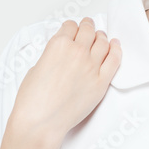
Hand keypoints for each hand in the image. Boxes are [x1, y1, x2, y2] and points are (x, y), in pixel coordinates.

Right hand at [9, 17, 120, 143]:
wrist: (41, 122)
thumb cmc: (33, 100)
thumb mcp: (36, 67)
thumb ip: (51, 56)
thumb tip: (59, 56)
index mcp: (58, 45)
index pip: (70, 26)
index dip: (71, 26)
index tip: (73, 28)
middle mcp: (77, 52)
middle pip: (88, 30)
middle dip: (87, 26)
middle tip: (88, 26)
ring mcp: (92, 67)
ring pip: (103, 42)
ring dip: (101, 36)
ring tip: (100, 36)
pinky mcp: (101, 82)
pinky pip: (114, 60)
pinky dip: (116, 49)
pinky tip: (115, 45)